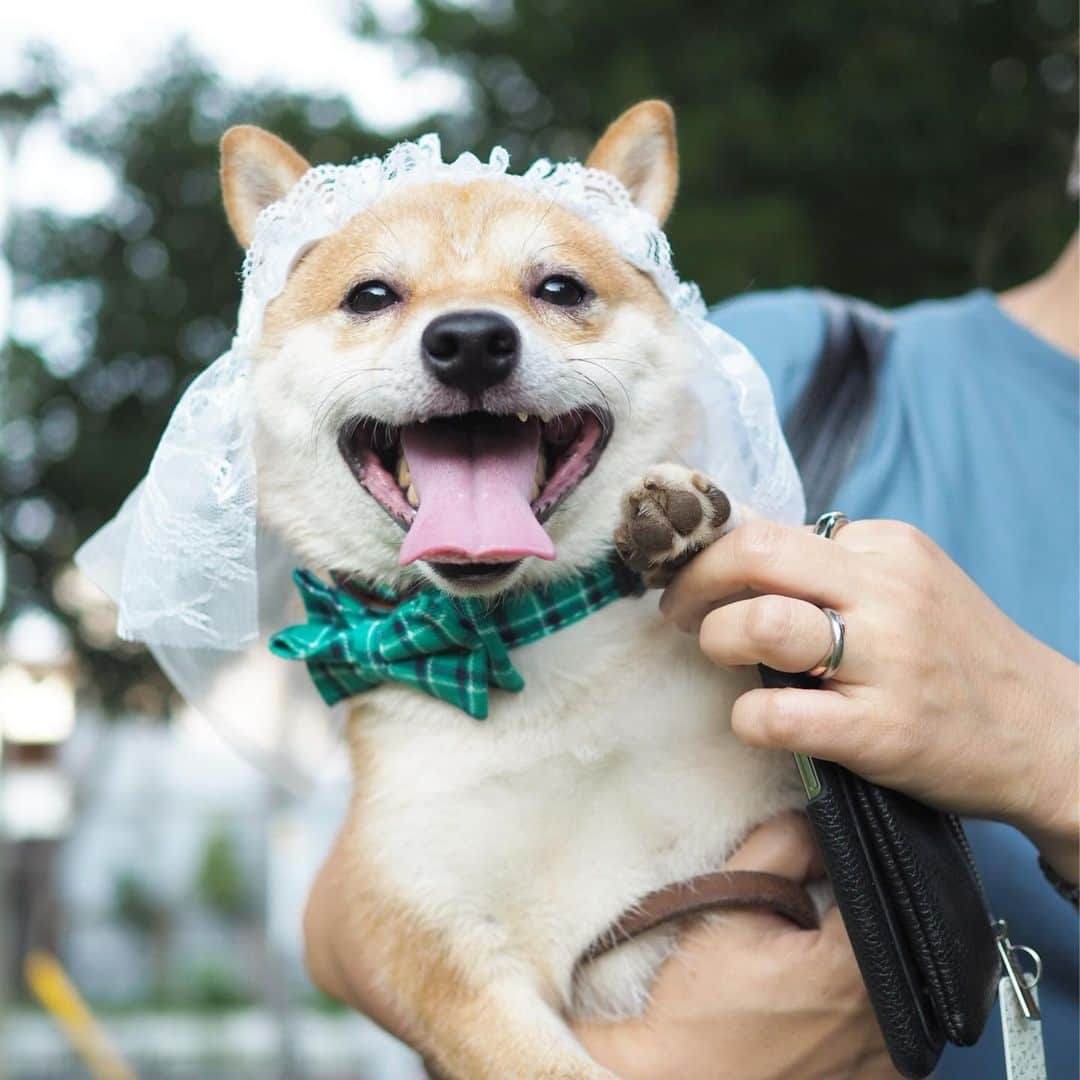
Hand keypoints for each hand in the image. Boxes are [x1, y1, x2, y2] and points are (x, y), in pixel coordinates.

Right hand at [575, 813, 896, 1079]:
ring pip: (892, 977)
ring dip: (857, 963)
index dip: (846, 868)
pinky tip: (816, 1010)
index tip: (813, 877)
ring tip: (803, 973)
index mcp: (857, 968)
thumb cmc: (696, 1008)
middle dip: (848, 915)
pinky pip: (888, 1024)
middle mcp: (890, 1023)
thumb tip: (817, 820)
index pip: (880, 884)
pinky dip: (859, 1008)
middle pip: (887, 931)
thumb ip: (780, 845)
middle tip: (797, 928)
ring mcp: (894, 1064)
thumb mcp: (727, 905)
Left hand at [660, 518, 1079, 881]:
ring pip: (762, 624)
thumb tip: (741, 564)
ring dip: (717, 638)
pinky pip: (778, 714)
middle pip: (756, 553)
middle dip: (695, 580)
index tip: (697, 581)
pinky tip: (755, 721)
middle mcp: (887, 592)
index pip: (771, 532)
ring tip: (721, 654)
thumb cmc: (959, 657)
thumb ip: (837, 569)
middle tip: (677, 611)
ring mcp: (887, 662)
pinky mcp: (882, 732)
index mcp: (887, 546)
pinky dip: (746, 718)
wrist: (1050, 733)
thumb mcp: (911, 584)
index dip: (718, 558)